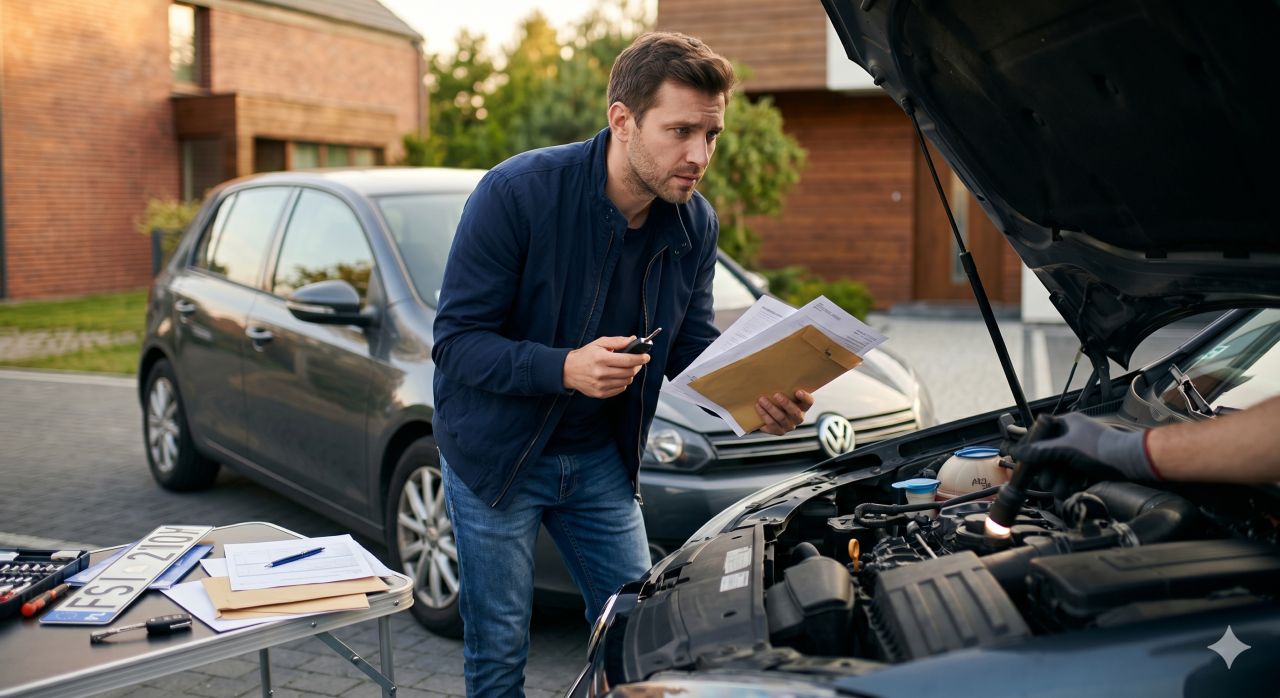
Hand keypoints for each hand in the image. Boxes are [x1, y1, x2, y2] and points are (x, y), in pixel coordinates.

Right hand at [563, 336, 650, 397]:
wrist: (568, 370)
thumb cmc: (585, 355)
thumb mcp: (600, 343)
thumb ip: (618, 341)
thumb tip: (634, 339)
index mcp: (601, 358)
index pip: (627, 360)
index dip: (640, 358)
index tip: (646, 356)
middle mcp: (601, 373)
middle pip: (629, 372)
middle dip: (637, 366)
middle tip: (638, 361)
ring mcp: (600, 385)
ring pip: (626, 381)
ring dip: (630, 374)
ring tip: (626, 368)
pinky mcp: (600, 393)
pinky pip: (620, 389)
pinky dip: (623, 382)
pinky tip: (617, 376)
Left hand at [756, 390, 813, 435]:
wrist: (768, 410)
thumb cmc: (778, 397)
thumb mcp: (784, 391)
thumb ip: (784, 385)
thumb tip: (773, 371)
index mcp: (803, 406)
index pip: (808, 402)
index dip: (804, 397)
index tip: (798, 391)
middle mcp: (798, 418)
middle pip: (795, 412)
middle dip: (785, 403)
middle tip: (776, 395)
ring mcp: (789, 426)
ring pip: (781, 418)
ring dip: (770, 408)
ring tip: (761, 400)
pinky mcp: (779, 431)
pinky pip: (772, 425)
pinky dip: (764, 416)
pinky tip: (758, 408)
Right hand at [1009, 413, 1155, 480]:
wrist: (1129, 462)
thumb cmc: (1101, 448)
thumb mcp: (1065, 449)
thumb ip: (1039, 451)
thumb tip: (1018, 453)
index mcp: (1066, 424)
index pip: (1040, 435)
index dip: (1032, 449)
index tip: (1025, 462)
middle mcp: (1071, 437)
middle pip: (1048, 456)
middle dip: (1047, 471)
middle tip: (1047, 480)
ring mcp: (1080, 453)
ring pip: (1059, 469)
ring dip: (1057, 480)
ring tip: (1060, 488)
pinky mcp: (1087, 467)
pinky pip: (1070, 476)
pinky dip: (1068, 484)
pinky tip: (1070, 489)